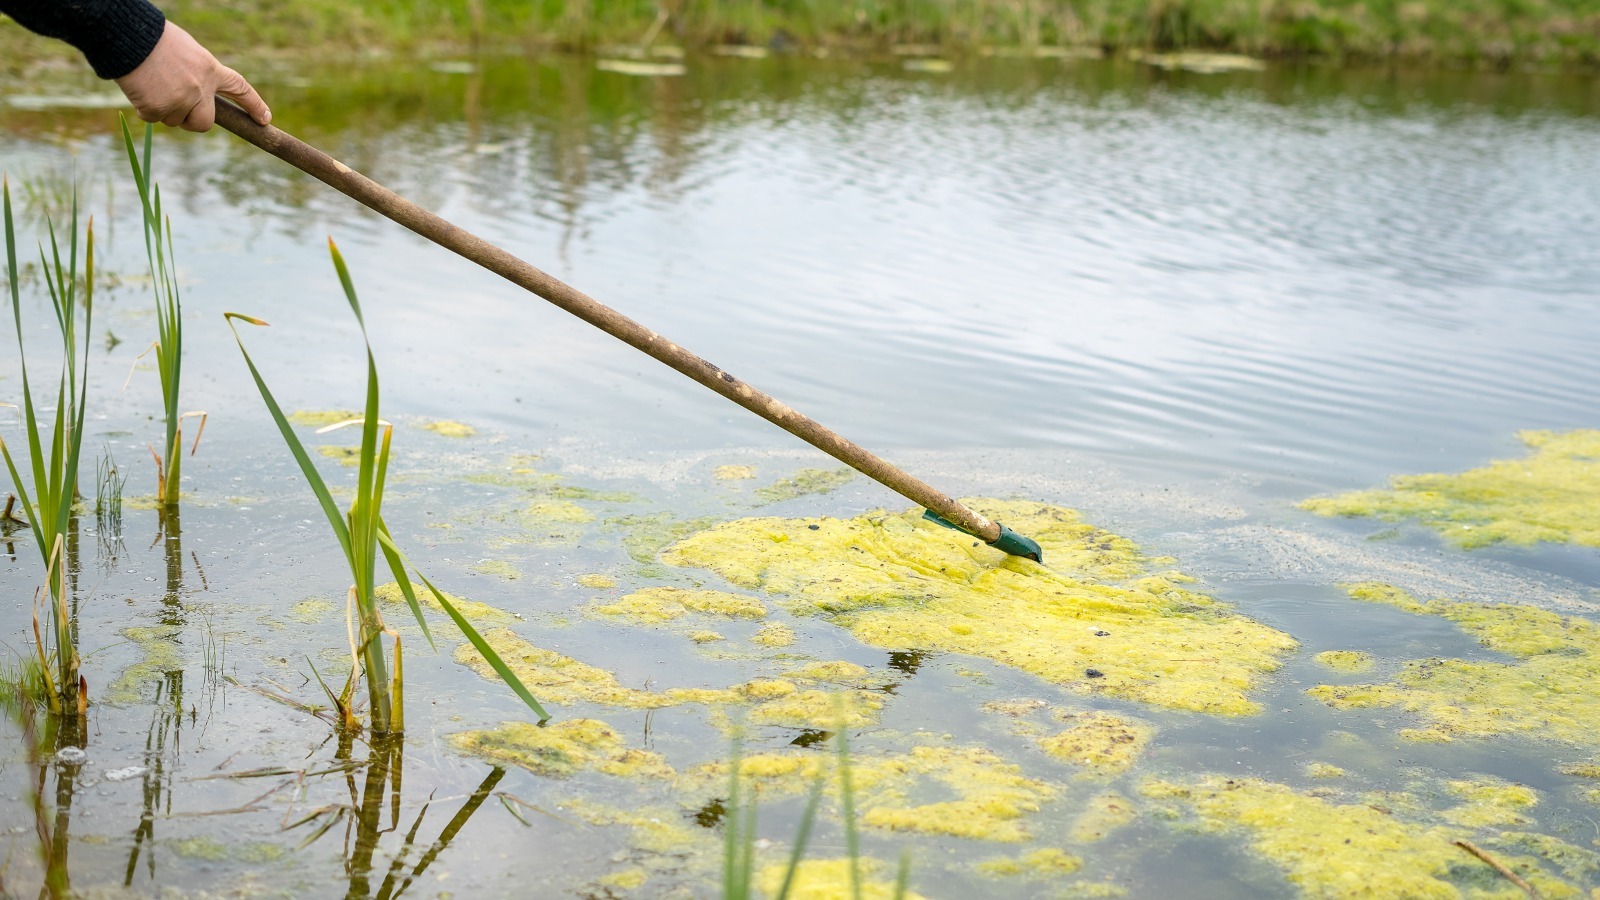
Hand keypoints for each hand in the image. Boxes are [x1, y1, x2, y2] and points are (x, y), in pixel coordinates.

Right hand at [113, 22, 269, 132]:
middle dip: (192, 121)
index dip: (253, 104)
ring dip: (162, 109)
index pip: (240, 88)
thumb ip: (197, 74)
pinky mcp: (158, 109)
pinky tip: (139, 86)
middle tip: (176, 109)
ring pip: (174, 120)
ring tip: (151, 83)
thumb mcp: (186, 51)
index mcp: (210, 69)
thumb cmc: (154, 39)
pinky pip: (152, 117)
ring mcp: (181, 101)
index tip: (265, 120)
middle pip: (204, 123)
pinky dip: (144, 107)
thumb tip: (194, 99)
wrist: (128, 36)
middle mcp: (201, 89)